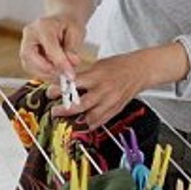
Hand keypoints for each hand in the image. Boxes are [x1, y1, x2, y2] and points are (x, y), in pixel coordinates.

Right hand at [19, 15, 83, 81]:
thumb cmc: (68, 23)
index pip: (49, 47)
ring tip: (62, 73)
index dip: (60, 63)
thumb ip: (73, 48)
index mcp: (43, 25)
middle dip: (47, 70)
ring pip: (28, 65)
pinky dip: (44, 74)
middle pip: (30, 57)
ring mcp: (25, 44)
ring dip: (46, 74)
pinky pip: (31, 68)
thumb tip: (71, 63)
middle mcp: (29, 34)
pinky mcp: (26, 55)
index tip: (71, 75)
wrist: (61, 21)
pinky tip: (56, 72)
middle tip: (64, 76)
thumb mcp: (76, 31)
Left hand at [51, 43, 189, 128]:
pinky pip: (100, 122)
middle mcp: (104, 90)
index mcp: (97, 75)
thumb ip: (81, 74)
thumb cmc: (118, 65)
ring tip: (66, 120)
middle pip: (80, 104)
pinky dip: (89, 124)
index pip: (74, 83)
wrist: (140, 71)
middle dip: (64, 109)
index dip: (60, 89)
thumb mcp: (97, 64)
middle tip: (54, 111)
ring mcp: (110, 102)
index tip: (50, 92)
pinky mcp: (115, 110)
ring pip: (90, 117)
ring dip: (76, 120)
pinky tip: (82, 124)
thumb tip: (62, 79)